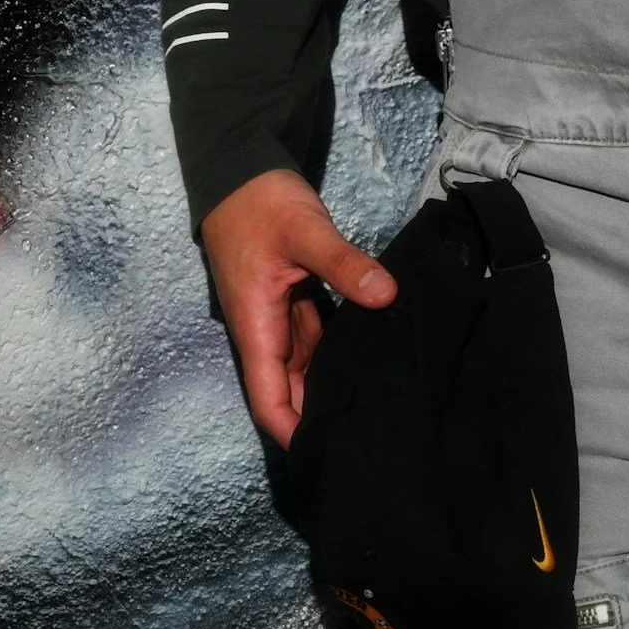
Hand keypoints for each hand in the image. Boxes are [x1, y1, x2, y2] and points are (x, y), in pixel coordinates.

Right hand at [200, 167, 396, 446]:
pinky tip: (369, 359)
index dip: (294, 433)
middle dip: (319, 416)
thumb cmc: (262, 205)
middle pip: (289, 391)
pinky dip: (335, 352)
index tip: (329, 456)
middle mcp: (265, 331)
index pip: (270, 401)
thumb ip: (344, 263)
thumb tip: (387, 294)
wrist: (240, 171)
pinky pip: (313, 337)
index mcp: (257, 327)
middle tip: (369, 437)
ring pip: (304, 366)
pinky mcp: (292, 297)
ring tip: (375, 407)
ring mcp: (278, 315)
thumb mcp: (306, 231)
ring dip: (329, 386)